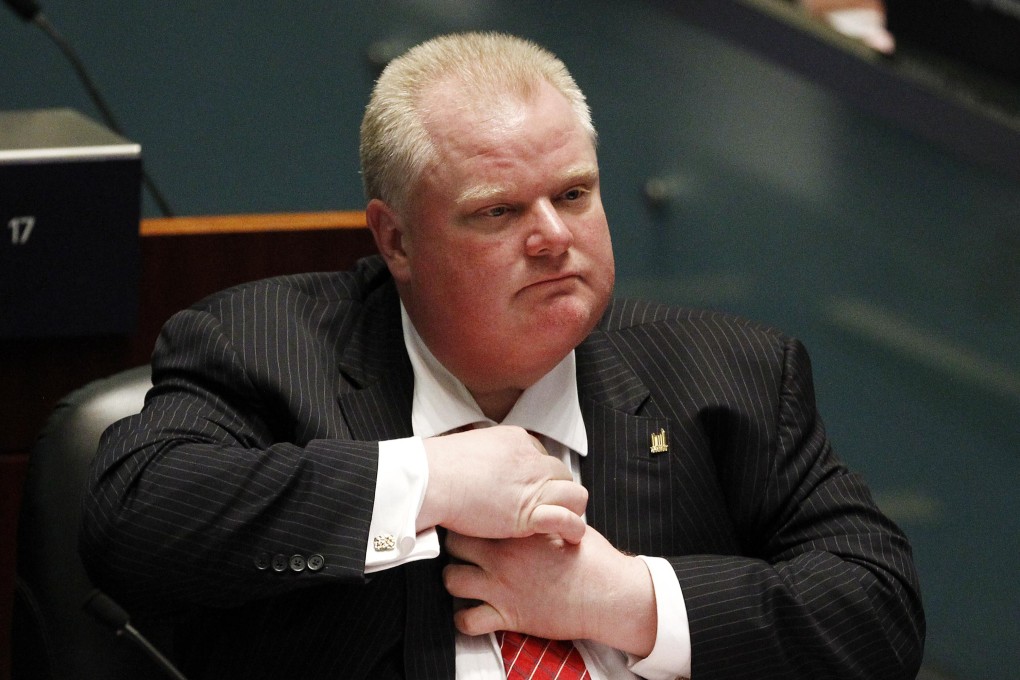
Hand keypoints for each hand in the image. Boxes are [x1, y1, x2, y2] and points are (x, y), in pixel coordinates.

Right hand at [418, 426, 587, 541]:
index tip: (528, 493)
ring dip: (569, 509)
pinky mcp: (529, 512)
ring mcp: (533, 484)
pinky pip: (567, 518)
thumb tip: (478, 469)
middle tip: (543, 511)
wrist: (428, 481)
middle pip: (560, 474)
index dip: (537, 478)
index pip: (542, 458)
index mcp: (516, 440)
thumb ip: (483, 458)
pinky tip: (570, 537)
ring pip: (573, 493)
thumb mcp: (467, 450)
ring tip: (561, 525)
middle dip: (554, 493)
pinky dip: (572, 527)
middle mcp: (530, 458)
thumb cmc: (435, 469)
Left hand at [443, 526, 656, 656]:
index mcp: (517, 532)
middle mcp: (503, 558)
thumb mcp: (566, 524)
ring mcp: (502, 588)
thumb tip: (534, 505)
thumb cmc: (591, 559)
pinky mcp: (508, 616)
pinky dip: (464, 619)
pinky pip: (467, 621)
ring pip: (451, 580)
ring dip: (454, 579)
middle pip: (454, 544)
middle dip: (455, 545)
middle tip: (463, 548)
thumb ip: (541, 515)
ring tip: (464, 578)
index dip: (469, 518)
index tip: (471, 520)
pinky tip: (471, 612)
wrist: (606, 594)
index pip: (475, 517)